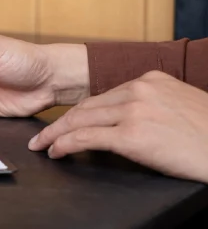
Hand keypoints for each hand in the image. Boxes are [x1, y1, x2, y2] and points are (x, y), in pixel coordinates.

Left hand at [28, 71, 207, 182]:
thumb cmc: (207, 134)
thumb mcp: (180, 105)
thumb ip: (153, 104)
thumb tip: (128, 118)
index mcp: (150, 80)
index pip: (102, 97)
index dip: (79, 112)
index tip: (64, 122)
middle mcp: (139, 90)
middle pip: (86, 107)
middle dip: (60, 123)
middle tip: (42, 135)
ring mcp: (135, 111)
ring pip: (80, 120)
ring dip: (56, 135)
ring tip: (42, 145)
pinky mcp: (132, 135)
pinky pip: (86, 138)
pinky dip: (65, 145)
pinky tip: (55, 152)